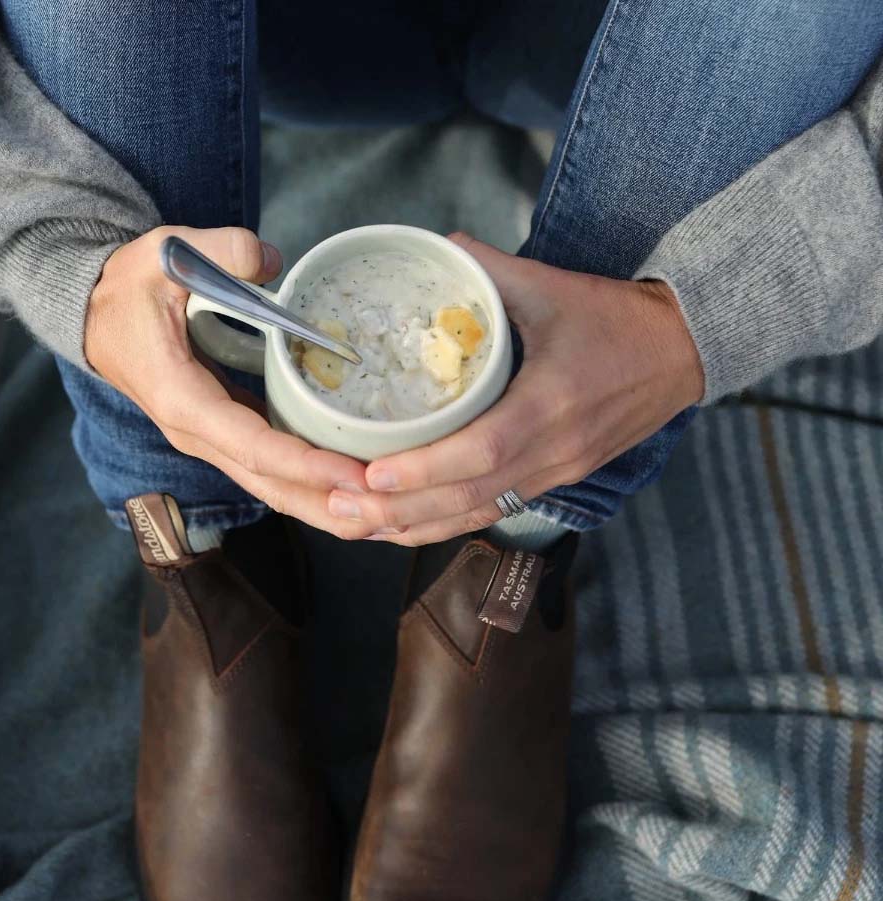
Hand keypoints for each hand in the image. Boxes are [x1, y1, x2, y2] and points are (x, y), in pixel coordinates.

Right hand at [85, 226, 370, 538]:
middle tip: (388, 515)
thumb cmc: (128, 290)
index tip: (354, 476)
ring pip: (274, 487)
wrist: (97, 316)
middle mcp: (200, 434)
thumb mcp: (163, 254)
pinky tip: (355, 488)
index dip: (306, 465)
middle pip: (271, 486)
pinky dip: (313, 484)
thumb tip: (268, 261)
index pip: (254, 446)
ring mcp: (213, 440)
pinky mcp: (228, 434)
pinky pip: (274, 470)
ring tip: (384, 518)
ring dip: (326, 505)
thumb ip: (218, 250)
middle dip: (328, 505)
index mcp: (184, 401)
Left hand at [326, 232, 704, 545]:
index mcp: (553, 403)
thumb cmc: (616, 319)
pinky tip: (403, 527)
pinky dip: (444, 524)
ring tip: (356, 523)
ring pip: (477, 515)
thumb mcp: (555, 285)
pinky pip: (493, 512)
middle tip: (342, 506)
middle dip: (402, 509)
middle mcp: (554, 452)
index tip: (372, 473)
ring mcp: (557, 474)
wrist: (683, 353)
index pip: (483, 450)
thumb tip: (436, 248)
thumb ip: (491, 269)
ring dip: (415, 526)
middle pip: (471, 498)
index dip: (426, 469)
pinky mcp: (555, 482)